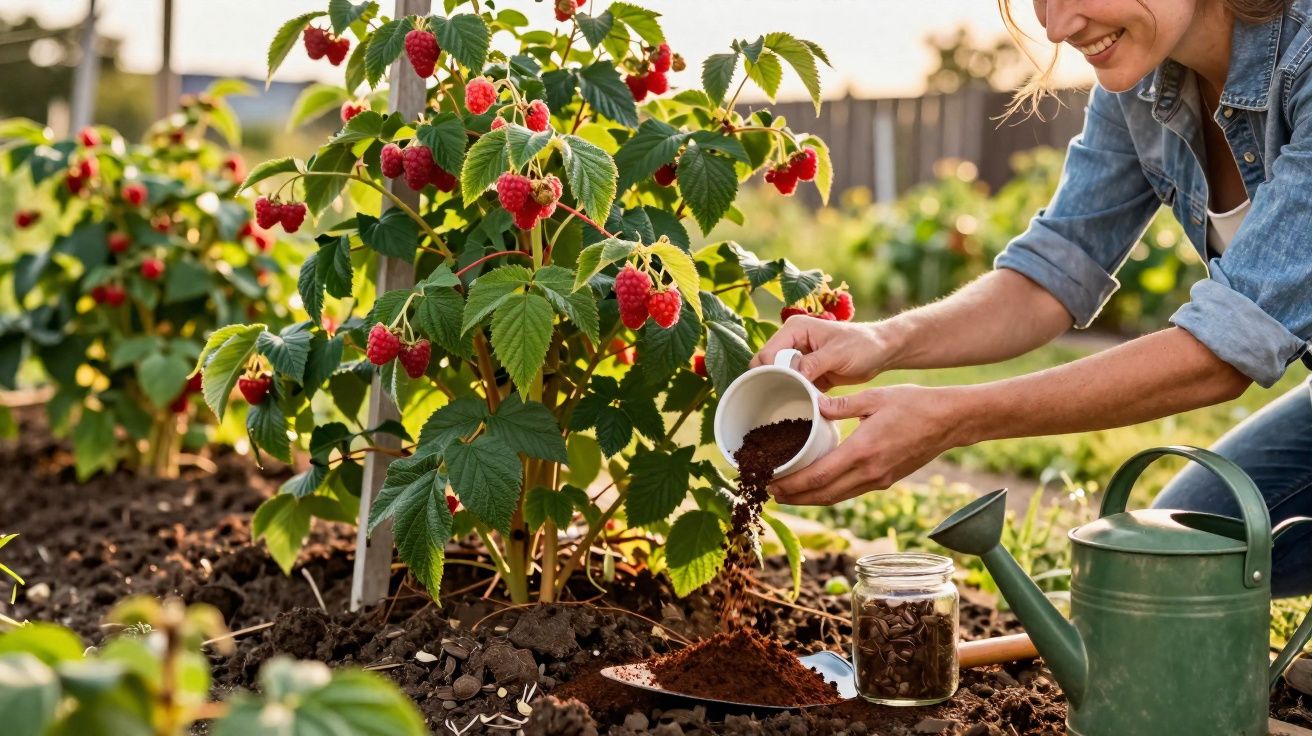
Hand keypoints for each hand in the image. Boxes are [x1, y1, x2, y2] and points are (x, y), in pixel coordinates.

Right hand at [751, 317, 896, 390]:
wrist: (882, 352)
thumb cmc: (863, 345)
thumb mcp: (838, 353)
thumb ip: (814, 363)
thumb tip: (794, 376)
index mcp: (795, 329)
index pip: (768, 353)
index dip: (770, 371)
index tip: (783, 388)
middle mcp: (792, 341)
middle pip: (768, 365)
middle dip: (773, 382)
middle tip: (786, 398)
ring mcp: (799, 358)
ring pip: (779, 377)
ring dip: (784, 389)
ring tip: (794, 403)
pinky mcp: (808, 373)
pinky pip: (794, 385)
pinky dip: (796, 394)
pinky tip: (802, 405)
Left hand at [769, 384, 970, 505]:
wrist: (949, 421)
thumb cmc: (914, 404)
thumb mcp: (874, 397)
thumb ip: (841, 404)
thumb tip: (814, 404)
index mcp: (861, 452)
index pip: (818, 477)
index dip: (791, 484)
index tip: (771, 483)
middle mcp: (868, 473)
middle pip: (822, 495)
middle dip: (794, 497)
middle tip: (770, 492)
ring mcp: (878, 480)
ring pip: (836, 497)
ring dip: (809, 499)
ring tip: (788, 493)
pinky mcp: (885, 481)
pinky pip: (849, 492)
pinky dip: (829, 493)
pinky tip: (817, 486)